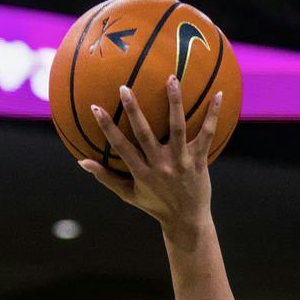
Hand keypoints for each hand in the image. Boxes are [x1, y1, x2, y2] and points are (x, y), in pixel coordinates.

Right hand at [79, 75, 223, 231]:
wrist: (187, 220)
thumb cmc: (155, 205)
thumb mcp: (128, 195)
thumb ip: (106, 177)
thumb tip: (81, 162)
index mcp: (142, 173)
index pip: (121, 147)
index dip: (107, 127)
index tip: (95, 107)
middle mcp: (161, 165)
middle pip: (145, 134)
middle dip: (134, 110)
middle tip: (124, 87)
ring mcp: (181, 161)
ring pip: (177, 128)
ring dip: (174, 102)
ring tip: (172, 78)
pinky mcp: (199, 160)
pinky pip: (208, 134)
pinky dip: (213, 115)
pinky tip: (218, 94)